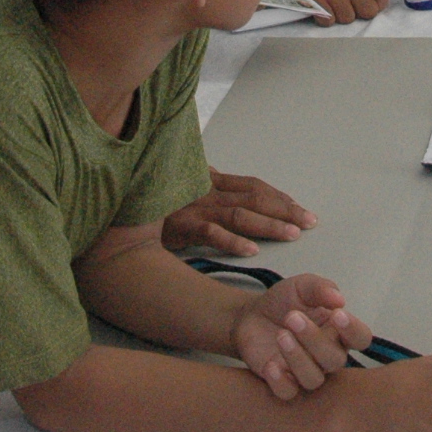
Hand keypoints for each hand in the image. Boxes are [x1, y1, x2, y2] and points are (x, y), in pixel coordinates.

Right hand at [162, 169, 317, 256]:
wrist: (120, 205)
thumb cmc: (155, 200)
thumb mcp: (185, 189)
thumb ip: (210, 191)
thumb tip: (238, 199)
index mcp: (211, 181)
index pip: (253, 186)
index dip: (279, 197)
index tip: (301, 209)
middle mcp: (208, 192)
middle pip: (254, 198)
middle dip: (285, 210)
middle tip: (310, 222)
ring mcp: (195, 208)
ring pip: (240, 214)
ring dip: (268, 224)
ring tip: (292, 234)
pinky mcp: (181, 225)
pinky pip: (210, 233)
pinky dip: (232, 241)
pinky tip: (251, 250)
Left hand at [230, 275, 371, 398]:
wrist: (251, 316)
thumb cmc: (284, 301)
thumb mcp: (301, 286)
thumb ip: (320, 288)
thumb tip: (339, 299)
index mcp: (338, 332)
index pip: (360, 338)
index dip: (353, 330)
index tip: (337, 315)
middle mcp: (327, 356)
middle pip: (335, 360)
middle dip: (315, 339)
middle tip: (292, 317)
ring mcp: (306, 371)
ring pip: (313, 378)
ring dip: (298, 358)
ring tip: (281, 335)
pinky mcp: (283, 383)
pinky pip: (288, 393)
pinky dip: (281, 381)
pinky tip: (271, 365)